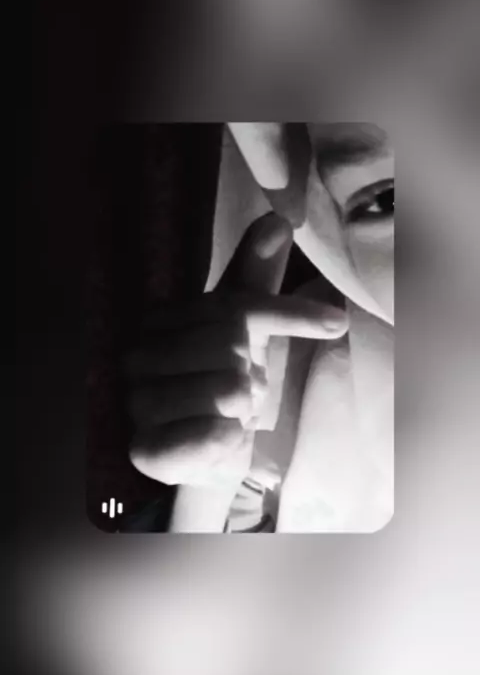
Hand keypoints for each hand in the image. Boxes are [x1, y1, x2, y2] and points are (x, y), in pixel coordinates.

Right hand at [125, 212, 347, 529]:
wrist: (204, 454)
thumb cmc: (221, 383)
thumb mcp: (240, 328)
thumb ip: (254, 277)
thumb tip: (276, 220)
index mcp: (158, 321)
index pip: (236, 308)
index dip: (290, 314)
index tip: (335, 323)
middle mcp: (136, 357)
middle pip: (231, 346)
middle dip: (254, 374)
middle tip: (244, 393)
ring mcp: (136, 404)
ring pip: (225, 389)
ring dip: (244, 409)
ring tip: (230, 416)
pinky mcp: (146, 450)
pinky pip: (209, 434)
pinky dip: (230, 437)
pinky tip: (226, 437)